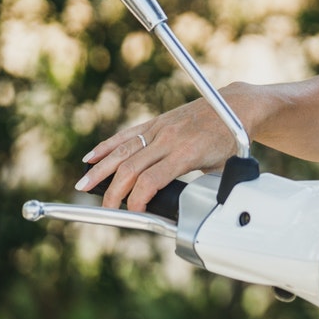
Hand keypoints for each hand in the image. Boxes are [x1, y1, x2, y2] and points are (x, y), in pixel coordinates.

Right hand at [77, 95, 241, 211]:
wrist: (235, 105)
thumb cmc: (230, 138)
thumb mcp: (223, 168)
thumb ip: (206, 188)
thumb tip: (199, 210)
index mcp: (186, 153)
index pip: (151, 181)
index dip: (137, 200)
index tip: (134, 212)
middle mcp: (168, 139)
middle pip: (131, 169)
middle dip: (114, 193)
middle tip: (106, 208)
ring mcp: (159, 129)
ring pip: (122, 151)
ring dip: (99, 170)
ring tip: (83, 186)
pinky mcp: (155, 122)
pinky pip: (126, 135)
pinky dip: (105, 147)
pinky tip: (90, 158)